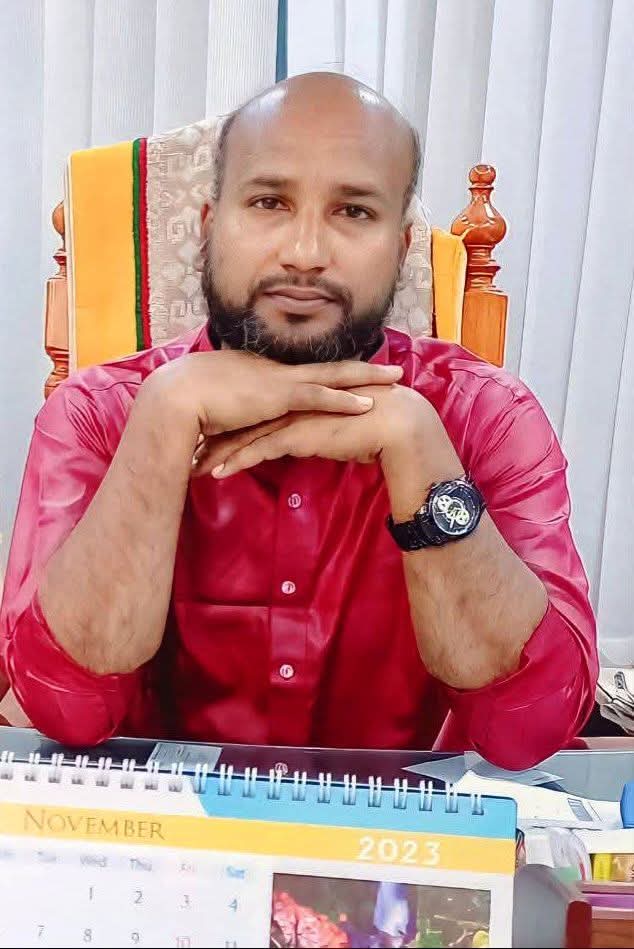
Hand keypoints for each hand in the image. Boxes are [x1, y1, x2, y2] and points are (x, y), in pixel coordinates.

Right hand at [147, 349, 403, 436]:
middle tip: (393, 367)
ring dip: (367, 377)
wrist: (176, 397)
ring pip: (334, 375)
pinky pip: (319, 396)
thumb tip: (236, 428)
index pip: (307, 373)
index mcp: (264, 374)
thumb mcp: (219, 409)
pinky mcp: (278, 396)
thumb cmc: (189, 405)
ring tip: (396, 378)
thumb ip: (235, 416)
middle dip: (364, 367)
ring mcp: (279, 381)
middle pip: (330, 367)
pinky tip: (368, 403)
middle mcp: (276, 372)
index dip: (334, 374)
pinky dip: (344, 400)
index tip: (358, 372)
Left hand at [192, 384, 433, 477]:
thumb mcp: (337, 429)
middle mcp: (289, 404)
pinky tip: (218, 474)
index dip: (232, 426)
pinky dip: (236, 461)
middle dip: (214, 438)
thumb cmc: (372, 429)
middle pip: (242, 421)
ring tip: (194, 468)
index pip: (257, 412)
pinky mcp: (297, 433)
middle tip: (191, 452)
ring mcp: (292, 417)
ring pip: (244, 435)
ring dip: (217, 453)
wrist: (394, 424)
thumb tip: (312, 441)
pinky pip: (258, 449)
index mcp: (298, 399)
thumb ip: (319, 432)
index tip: (210, 438)